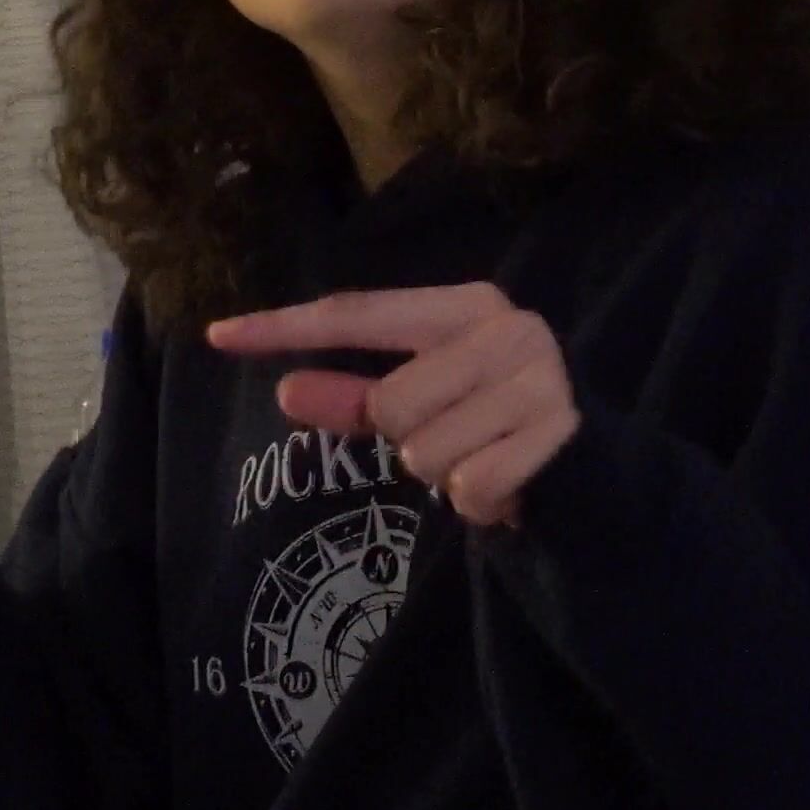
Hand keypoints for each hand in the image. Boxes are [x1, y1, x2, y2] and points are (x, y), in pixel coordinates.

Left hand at [206, 281, 576, 527]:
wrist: (591, 471)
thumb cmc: (490, 425)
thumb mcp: (420, 403)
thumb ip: (352, 396)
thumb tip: (286, 390)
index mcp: (466, 306)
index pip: (355, 312)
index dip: (285, 327)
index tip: (218, 335)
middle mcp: (508, 329)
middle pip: (390, 403)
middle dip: (407, 441)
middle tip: (454, 440)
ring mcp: (540, 380)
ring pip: (427, 452)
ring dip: (445, 476)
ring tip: (483, 460)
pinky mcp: (560, 435)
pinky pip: (470, 488)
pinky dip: (477, 503)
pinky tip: (506, 485)